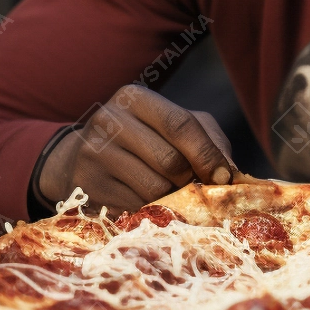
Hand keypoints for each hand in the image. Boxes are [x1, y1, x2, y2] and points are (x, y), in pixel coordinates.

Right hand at [38, 84, 233, 212]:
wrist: (78, 159)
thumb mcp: (173, 127)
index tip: (224, 177)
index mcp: (135, 98)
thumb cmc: (142, 140)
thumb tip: (232, 173)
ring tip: (175, 195)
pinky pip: (135, 208)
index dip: (207, 154)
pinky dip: (153, 211)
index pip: (180, 124)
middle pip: (169, 160)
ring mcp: (94, 154)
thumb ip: (208, 139)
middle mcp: (110, 120)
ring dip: (174, 199)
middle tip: (197, 188)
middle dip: (192, 180)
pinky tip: (151, 205)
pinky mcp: (87, 186)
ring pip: (153, 188)